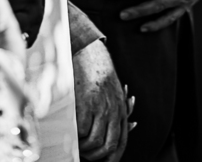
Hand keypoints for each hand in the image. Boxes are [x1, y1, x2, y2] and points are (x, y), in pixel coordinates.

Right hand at [73, 39, 133, 160]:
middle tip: (85, 156)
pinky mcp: (86, 104)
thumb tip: (131, 123)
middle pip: (109, 146)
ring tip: (75, 144)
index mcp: (120, 108)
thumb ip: (119, 106)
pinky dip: (75, 136)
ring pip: (95, 142)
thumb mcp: (114, 90)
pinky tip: (70, 130)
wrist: (88, 51)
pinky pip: (81, 131)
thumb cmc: (97, 71)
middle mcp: (113, 111)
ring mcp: (100, 108)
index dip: (113, 156)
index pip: (121, 141)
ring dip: (84, 148)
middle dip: (97, 157)